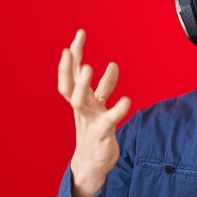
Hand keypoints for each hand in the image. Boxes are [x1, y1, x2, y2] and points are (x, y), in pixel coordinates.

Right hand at [57, 29, 130, 196]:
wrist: (91, 163)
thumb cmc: (94, 130)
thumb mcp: (99, 106)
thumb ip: (105, 86)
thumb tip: (112, 64)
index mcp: (80, 99)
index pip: (73, 73)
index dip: (75, 54)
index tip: (80, 33)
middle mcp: (81, 108)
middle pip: (69, 84)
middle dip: (69, 65)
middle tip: (71, 47)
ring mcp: (89, 120)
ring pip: (79, 101)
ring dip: (83, 84)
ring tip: (90, 66)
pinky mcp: (101, 133)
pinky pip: (109, 120)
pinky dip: (117, 110)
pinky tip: (127, 100)